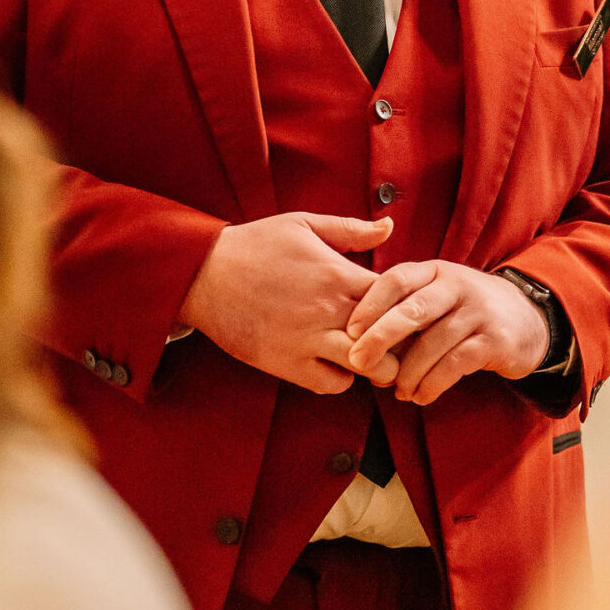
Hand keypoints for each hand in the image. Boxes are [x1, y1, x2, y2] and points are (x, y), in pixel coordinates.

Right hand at [180, 212, 392, 392]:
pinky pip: (331, 384)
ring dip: (374, 364)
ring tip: (367, 356)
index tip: (403, 307)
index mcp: (338, 274)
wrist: (203, 274)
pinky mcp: (286, 364)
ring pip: (367, 367)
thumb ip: (350, 229)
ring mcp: (308, 340)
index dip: (407, 304)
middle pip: (392, 337)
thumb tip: (389, 227)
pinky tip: (333, 363)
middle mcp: (328, 310)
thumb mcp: (303, 224)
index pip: (397, 297)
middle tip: (396, 339)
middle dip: (401, 341)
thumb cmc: (254, 245)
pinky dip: (339, 379)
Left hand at [342, 261, 548, 403]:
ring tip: (397, 391)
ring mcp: (479, 311)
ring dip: (408, 372)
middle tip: (358, 361)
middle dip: (381, 337)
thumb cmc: (464, 312)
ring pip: (433, 344)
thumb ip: (404, 311)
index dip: (370, 304)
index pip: (397, 279)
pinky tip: (420, 395)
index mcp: (435, 271)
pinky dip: (432, 384)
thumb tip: (359, 348)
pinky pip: (455, 364)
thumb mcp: (438, 297)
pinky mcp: (495, 340)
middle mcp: (457, 285)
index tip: (349, 331)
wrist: (527, 319)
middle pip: (413, 310)